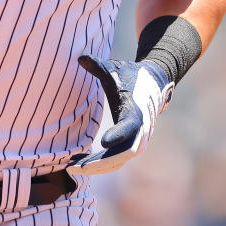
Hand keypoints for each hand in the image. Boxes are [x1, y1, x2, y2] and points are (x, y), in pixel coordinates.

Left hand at [66, 54, 172, 175]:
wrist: (154, 82)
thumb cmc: (130, 75)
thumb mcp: (114, 69)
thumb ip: (97, 65)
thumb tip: (81, 57)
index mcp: (136, 112)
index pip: (129, 127)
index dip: (118, 135)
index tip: (103, 142)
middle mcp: (140, 131)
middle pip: (121, 155)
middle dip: (98, 163)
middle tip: (73, 166)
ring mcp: (138, 140)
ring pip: (117, 162)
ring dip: (96, 167)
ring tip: (71, 166)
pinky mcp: (132, 145)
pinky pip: (116, 161)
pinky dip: (100, 165)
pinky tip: (80, 162)